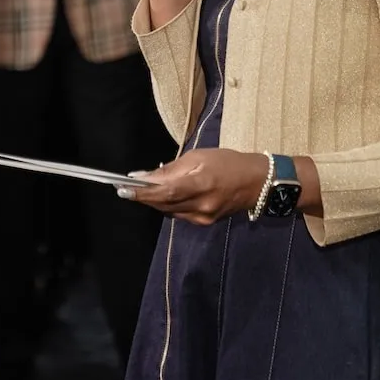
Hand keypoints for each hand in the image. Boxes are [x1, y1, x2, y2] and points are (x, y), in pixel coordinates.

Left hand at [118, 148, 268, 224]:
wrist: (257, 183)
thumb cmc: (228, 162)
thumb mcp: (199, 157)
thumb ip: (171, 169)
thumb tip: (144, 176)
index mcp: (201, 184)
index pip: (165, 192)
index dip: (142, 193)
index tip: (122, 188)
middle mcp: (201, 206)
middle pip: (163, 205)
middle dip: (142, 197)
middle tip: (123, 186)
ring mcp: (203, 218)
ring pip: (168, 211)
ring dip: (153, 201)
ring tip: (139, 189)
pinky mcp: (204, 223)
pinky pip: (178, 214)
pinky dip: (167, 204)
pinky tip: (162, 194)